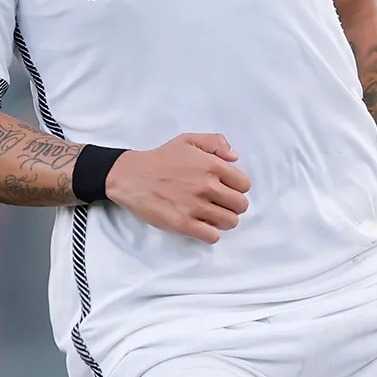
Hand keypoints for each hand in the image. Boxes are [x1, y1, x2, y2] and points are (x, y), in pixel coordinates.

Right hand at [107, 133, 249, 242]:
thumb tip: (235, 157)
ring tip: (210, 215)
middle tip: (220, 204)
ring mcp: (195, 206)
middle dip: (233, 205)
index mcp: (212, 166)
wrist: (132, 177)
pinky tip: (201, 225)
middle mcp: (206, 186)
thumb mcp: (188, 140)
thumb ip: (215, 143)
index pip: (245, 185)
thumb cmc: (160, 159)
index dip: (237, 188)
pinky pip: (212, 236)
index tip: (226, 189)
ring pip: (230, 222)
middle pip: (241, 205)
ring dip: (223, 220)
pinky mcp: (183, 224)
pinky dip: (210, 233)